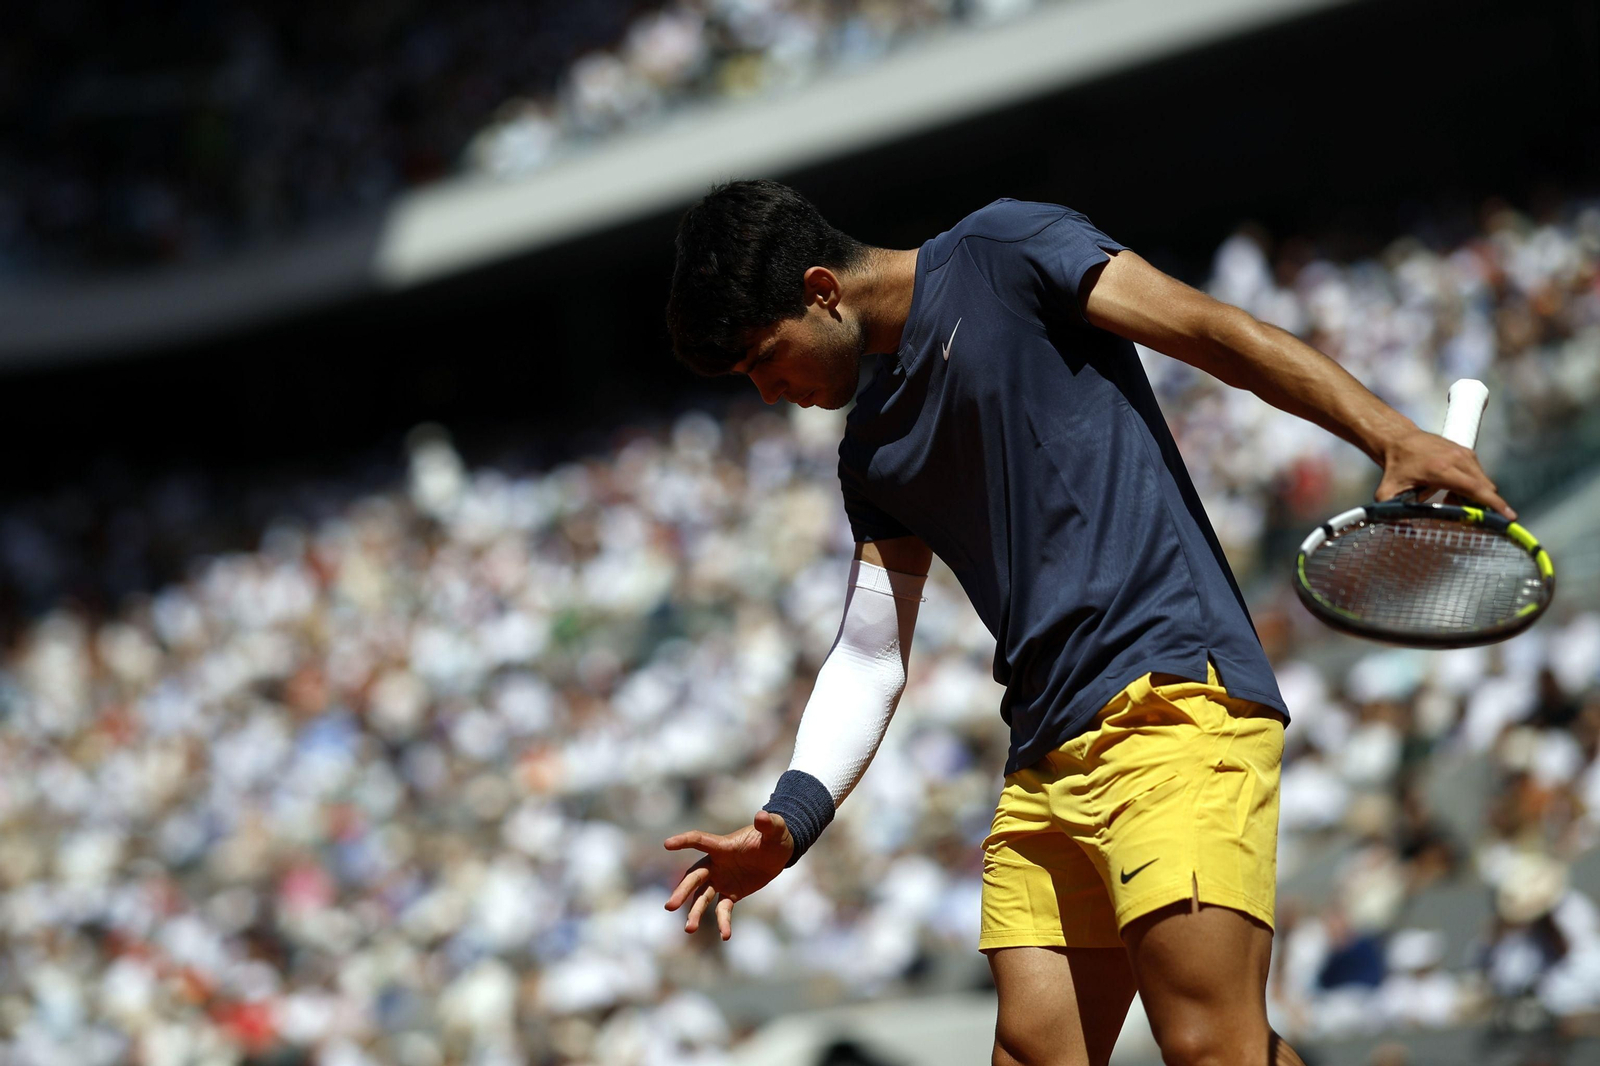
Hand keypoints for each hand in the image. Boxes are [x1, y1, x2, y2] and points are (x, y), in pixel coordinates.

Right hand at [663, 809, 792, 939]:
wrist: (779, 853)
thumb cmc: (775, 836)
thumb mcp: (776, 829)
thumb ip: (768, 823)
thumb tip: (761, 816)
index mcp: (722, 846)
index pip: (699, 840)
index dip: (683, 841)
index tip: (667, 844)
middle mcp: (716, 863)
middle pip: (694, 877)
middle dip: (682, 891)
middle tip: (670, 906)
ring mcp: (721, 880)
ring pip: (701, 897)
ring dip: (694, 912)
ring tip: (689, 930)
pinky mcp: (731, 894)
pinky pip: (723, 910)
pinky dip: (723, 922)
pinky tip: (725, 936)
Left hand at [1376, 428, 1514, 518]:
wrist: (1398, 439)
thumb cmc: (1395, 467)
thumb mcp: (1387, 492)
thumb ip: (1392, 513)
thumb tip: (1405, 532)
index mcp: (1441, 469)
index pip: (1476, 488)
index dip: (1494, 504)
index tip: (1509, 516)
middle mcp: (1458, 459)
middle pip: (1485, 488)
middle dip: (1482, 505)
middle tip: (1464, 515)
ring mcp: (1464, 453)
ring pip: (1483, 483)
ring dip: (1473, 496)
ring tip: (1447, 498)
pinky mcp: (1467, 452)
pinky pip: (1478, 475)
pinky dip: (1471, 486)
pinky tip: (1450, 490)